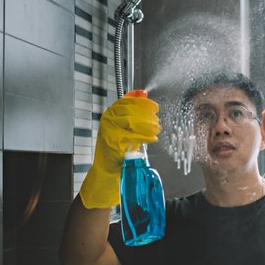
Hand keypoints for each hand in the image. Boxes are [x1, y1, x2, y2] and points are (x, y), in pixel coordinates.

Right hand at [79, 91, 160, 208]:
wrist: (107, 169)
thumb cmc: (118, 148)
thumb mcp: (124, 127)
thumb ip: (133, 112)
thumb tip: (143, 94)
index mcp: (110, 114)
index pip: (127, 101)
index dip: (142, 102)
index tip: (154, 106)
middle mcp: (108, 120)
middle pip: (131, 109)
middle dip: (147, 113)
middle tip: (157, 120)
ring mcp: (110, 130)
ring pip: (133, 120)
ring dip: (148, 124)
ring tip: (156, 128)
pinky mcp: (115, 141)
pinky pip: (134, 136)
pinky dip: (146, 136)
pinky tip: (153, 138)